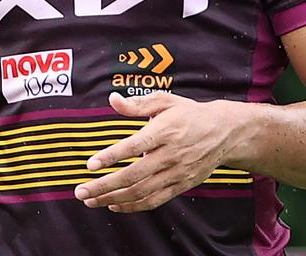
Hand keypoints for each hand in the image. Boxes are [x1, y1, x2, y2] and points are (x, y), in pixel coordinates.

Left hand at [74, 92, 247, 212]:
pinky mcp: (181, 185)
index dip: (111, 156)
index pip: (134, 146)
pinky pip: (154, 200)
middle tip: (81, 191)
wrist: (225, 132)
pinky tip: (114, 205)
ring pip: (141, 192)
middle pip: (133, 175)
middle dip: (104, 185)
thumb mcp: (165, 101)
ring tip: (90, 200)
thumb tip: (112, 99)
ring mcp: (176, 173)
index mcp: (165, 131)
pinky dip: (133, 206)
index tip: (90, 164)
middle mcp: (170, 154)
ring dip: (113, 198)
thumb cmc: (189, 113)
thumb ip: (137, 104)